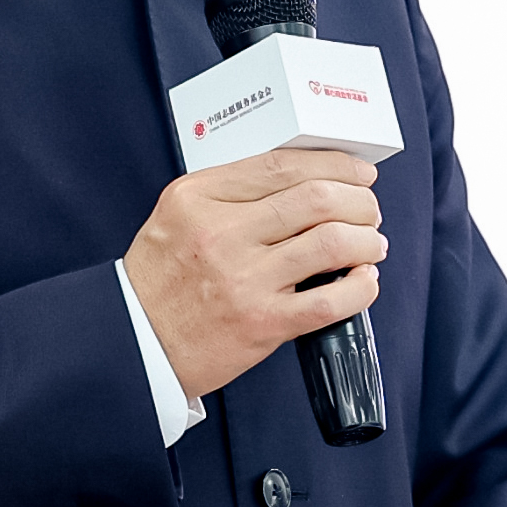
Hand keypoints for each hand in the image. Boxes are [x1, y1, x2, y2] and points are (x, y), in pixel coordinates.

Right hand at [125, 147, 385, 397]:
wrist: (136, 342)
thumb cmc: (162, 280)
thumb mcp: (179, 215)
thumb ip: (231, 192)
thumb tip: (305, 179)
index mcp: (199, 198)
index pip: (283, 165)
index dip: (334, 164)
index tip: (357, 172)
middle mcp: (221, 234)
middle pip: (317, 198)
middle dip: (359, 200)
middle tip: (368, 209)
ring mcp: (244, 279)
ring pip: (332, 242)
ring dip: (367, 240)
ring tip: (371, 245)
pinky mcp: (263, 322)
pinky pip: (331, 300)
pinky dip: (361, 287)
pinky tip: (363, 281)